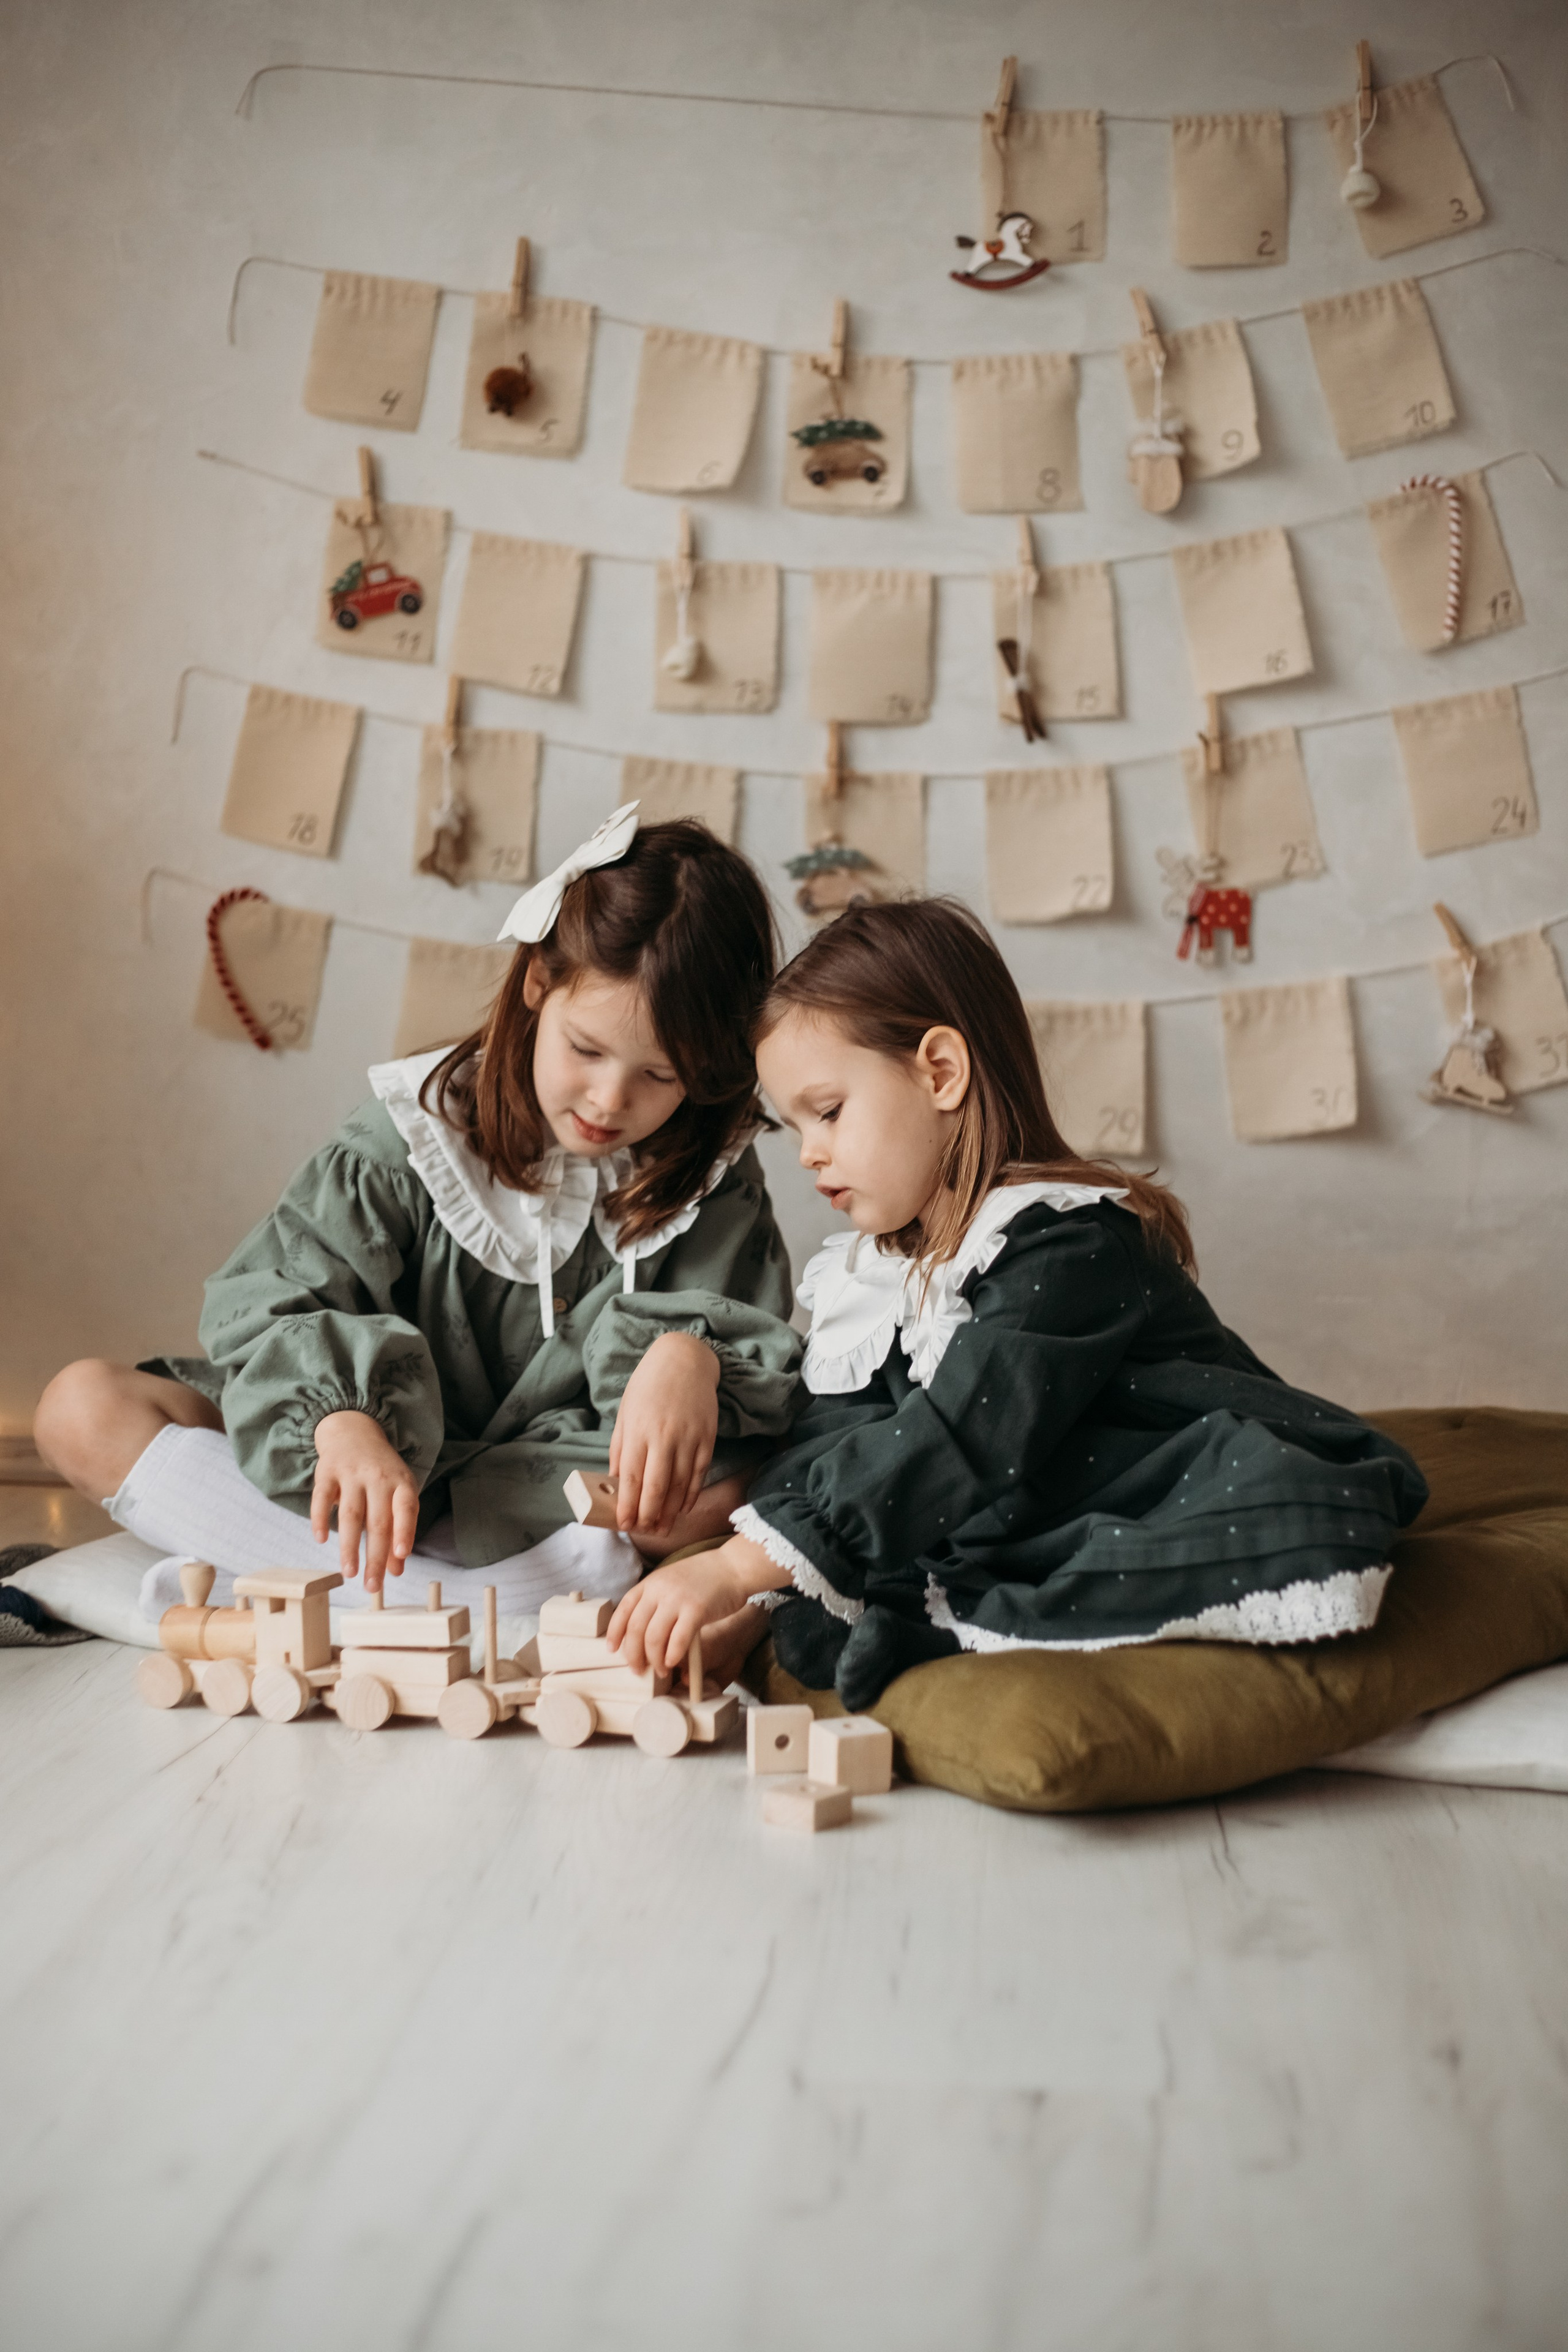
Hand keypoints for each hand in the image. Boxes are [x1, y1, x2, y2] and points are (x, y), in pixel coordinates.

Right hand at [311, 1410, 418, 1592]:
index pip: (406, 1508)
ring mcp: (352, 1473)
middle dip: (375, 1557)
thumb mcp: (395, 1495)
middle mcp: (379, 1477)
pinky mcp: (327, 1472)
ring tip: (349, 1573)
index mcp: (401, 1482)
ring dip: (349, 1546)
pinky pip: (322, 1498)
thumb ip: (397, 1531)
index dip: (405, 1531)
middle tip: (372, 1586)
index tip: (402, 1556)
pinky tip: (320, 1540)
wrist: (353, 1431)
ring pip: (350, 1514)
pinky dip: (320, 1519)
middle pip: (377, 1521)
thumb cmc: (380, 1474)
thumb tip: (396, 1570)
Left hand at [608, 1532, 775, 1673]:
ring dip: (654, 1659)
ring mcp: (677, 1599)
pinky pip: (678, 1639)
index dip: (615, 1632)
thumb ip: (656, 1600)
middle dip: (633, 1654)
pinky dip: (672, 1655)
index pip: (623, 1610)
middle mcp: (659, 1590)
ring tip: (661, 1670)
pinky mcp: (696, 1610)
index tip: (612, 1650)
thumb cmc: (704, 1577)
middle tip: (638, 1669)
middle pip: (635, 1628)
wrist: (733, 1567)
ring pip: (654, 1637)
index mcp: (650, 1583)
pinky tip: (673, 1662)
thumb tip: (643, 1633)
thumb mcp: (671, 1581)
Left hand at [609, 1331, 720, 1543]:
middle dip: (649, 1515)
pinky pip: (699, 1473)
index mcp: (639, 1431)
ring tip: (663, 1529)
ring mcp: (688, 1438)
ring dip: (670, 1511)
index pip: (632, 1478)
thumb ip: (621, 1448)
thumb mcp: (625, 1413)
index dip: (628, 1506)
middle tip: (645, 1533)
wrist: (684, 1360)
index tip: (624, 1525)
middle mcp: (664, 1437)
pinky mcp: (707, 1438)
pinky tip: (683, 1508)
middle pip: (656, 1487)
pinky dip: (691, 1494)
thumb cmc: (648, 1386)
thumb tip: (618, 1482)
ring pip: (679, 1484)